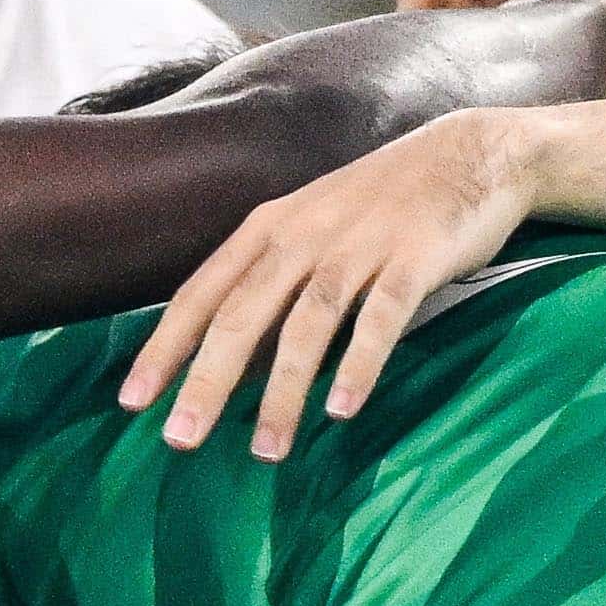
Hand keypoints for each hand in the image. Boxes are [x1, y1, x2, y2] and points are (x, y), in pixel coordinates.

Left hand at [124, 104, 540, 455]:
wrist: (472, 154)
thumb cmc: (383, 206)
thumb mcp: (312, 235)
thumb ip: (270, 294)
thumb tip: (229, 369)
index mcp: (269, 228)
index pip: (202, 294)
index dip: (165, 348)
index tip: (132, 402)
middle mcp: (304, 234)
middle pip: (241, 314)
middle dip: (206, 381)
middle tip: (179, 440)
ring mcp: (360, 244)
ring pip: (307, 325)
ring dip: (283, 393)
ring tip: (266, 451)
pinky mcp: (415, 257)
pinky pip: (381, 317)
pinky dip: (359, 364)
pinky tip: (343, 410)